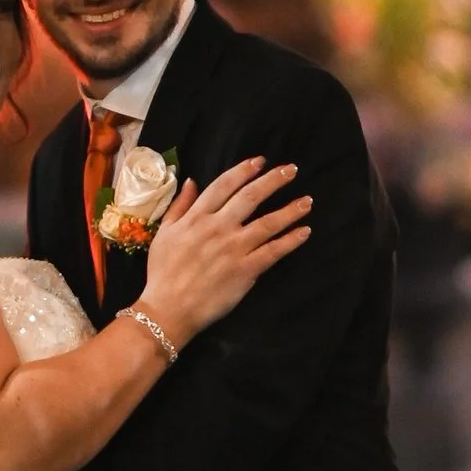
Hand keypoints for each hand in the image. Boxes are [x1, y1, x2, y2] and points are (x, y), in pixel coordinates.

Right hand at [140, 157, 309, 344]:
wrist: (169, 309)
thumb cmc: (163, 272)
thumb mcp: (164, 234)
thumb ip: (179, 206)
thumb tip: (192, 181)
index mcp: (197, 217)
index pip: (224, 185)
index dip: (244, 170)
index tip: (260, 161)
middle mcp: (218, 228)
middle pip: (251, 197)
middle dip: (274, 181)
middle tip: (292, 170)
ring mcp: (234, 249)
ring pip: (268, 223)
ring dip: (290, 210)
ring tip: (307, 201)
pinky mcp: (246, 270)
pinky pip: (273, 251)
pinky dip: (291, 240)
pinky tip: (305, 231)